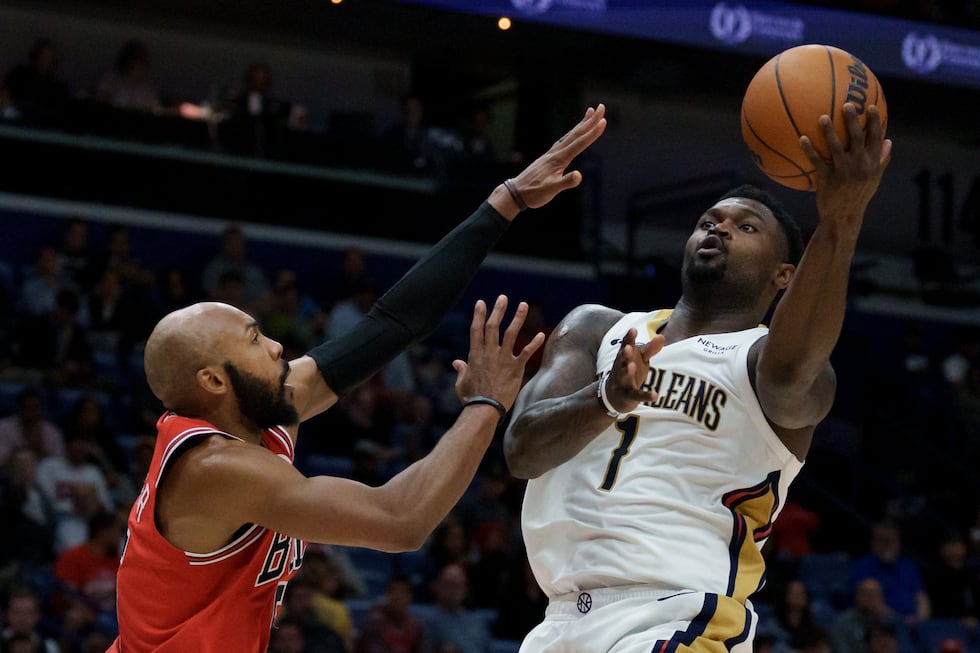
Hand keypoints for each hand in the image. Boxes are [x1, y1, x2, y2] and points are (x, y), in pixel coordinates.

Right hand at [453, 295, 544, 409]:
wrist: (485, 409)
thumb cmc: (471, 397)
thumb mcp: (462, 382)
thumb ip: (461, 370)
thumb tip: (456, 363)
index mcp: (475, 354)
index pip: (477, 330)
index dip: (479, 315)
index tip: (481, 303)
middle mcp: (489, 353)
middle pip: (494, 326)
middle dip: (498, 310)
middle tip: (503, 297)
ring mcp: (503, 359)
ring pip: (511, 333)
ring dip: (517, 318)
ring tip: (523, 305)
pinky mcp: (515, 368)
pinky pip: (526, 353)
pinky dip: (534, 344)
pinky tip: (541, 335)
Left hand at [489, 104, 606, 217]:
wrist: (516, 192)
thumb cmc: (534, 193)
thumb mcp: (551, 190)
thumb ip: (565, 182)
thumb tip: (579, 176)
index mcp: (559, 159)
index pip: (579, 143)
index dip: (592, 133)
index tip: (603, 121)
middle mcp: (556, 153)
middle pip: (576, 133)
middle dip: (590, 121)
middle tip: (601, 107)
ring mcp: (552, 154)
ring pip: (570, 135)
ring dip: (582, 124)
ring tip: (590, 112)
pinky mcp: (549, 157)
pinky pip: (564, 141)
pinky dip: (572, 134)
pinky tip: (574, 133)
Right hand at [604, 328, 664, 413]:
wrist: (614, 396)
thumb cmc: (629, 371)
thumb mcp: (640, 360)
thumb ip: (650, 349)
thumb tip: (662, 336)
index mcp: (624, 357)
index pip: (625, 346)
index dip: (629, 338)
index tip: (633, 330)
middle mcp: (620, 368)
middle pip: (621, 360)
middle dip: (625, 354)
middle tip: (629, 347)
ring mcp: (622, 382)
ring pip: (624, 377)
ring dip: (627, 372)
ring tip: (632, 366)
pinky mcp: (628, 396)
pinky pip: (636, 396)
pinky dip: (645, 396)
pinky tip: (655, 396)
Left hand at [800, 103, 891, 230]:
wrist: (844, 217)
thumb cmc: (858, 196)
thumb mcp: (874, 179)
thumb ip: (882, 160)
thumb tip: (889, 141)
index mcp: (873, 163)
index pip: (876, 138)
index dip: (874, 122)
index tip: (871, 106)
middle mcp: (860, 165)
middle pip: (858, 138)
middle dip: (853, 120)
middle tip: (847, 104)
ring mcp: (844, 172)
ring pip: (836, 147)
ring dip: (829, 132)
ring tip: (822, 117)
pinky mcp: (828, 179)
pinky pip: (817, 161)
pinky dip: (809, 149)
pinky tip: (802, 138)